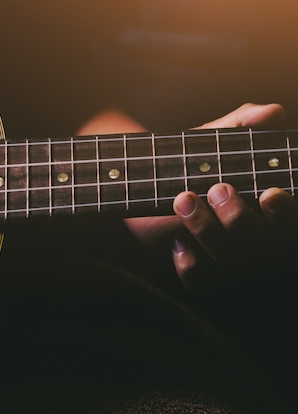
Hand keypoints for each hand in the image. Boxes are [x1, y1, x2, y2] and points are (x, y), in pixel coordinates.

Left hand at [170, 103, 294, 290]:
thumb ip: (242, 125)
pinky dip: (189, 264)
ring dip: (208, 231)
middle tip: (217, 189)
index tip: (269, 193)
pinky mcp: (200, 268)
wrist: (149, 179)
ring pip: (232, 262)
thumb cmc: (193, 159)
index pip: (290, 224)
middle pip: (264, 247)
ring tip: (183, 199)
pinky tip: (177, 243)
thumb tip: (272, 112)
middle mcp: (258, 236)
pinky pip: (202, 281)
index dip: (286, 215)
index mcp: (273, 207)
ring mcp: (230, 256)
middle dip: (240, 219)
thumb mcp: (214, 139)